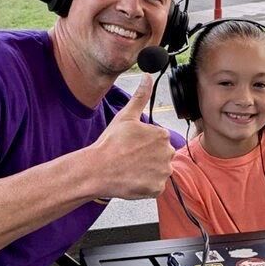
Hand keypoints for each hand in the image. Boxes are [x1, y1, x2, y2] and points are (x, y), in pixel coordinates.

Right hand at [90, 75, 173, 199]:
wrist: (97, 170)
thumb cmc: (110, 143)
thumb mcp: (126, 116)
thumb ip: (140, 96)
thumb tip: (147, 76)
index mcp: (162, 135)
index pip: (158, 140)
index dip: (143, 143)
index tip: (130, 146)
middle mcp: (167, 153)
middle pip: (160, 156)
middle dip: (148, 158)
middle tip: (129, 158)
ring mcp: (163, 172)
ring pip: (158, 171)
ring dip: (147, 171)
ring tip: (129, 169)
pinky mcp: (157, 189)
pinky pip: (154, 187)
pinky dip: (145, 185)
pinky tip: (132, 179)